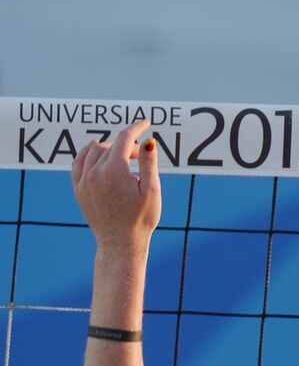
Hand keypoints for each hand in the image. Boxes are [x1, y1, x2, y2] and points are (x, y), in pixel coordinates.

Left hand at [72, 121, 161, 251]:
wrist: (120, 242)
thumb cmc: (141, 218)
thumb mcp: (152, 190)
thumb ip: (149, 163)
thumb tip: (148, 141)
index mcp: (115, 171)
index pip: (124, 138)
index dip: (136, 127)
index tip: (146, 122)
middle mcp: (95, 173)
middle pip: (111, 145)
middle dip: (129, 145)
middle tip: (142, 157)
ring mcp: (83, 181)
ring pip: (93, 151)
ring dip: (110, 148)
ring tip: (125, 160)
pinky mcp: (78, 189)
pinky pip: (78, 162)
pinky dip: (88, 154)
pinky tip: (98, 153)